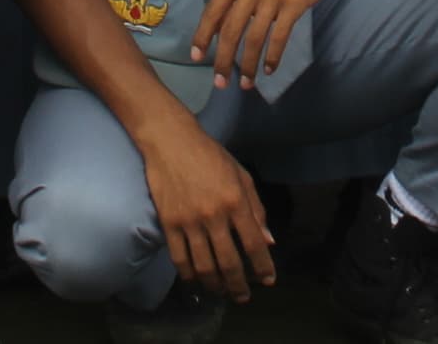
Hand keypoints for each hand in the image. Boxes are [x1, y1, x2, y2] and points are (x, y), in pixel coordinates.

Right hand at [138, 106, 276, 300]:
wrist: (171, 141)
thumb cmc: (210, 156)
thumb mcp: (241, 176)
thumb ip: (256, 209)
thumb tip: (268, 241)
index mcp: (236, 201)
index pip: (254, 243)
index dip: (263, 267)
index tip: (268, 280)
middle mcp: (214, 215)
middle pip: (229, 262)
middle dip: (239, 286)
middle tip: (243, 297)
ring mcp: (189, 221)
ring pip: (204, 266)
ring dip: (215, 286)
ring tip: (221, 292)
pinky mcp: (169, 223)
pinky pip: (179, 258)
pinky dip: (189, 275)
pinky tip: (196, 280)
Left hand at [193, 0, 350, 90]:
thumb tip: (223, 23)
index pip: (213, 10)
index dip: (202, 36)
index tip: (196, 57)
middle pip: (230, 29)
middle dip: (223, 60)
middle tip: (220, 82)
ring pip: (254, 38)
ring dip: (248, 65)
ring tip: (245, 83)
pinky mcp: (294, 4)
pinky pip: (279, 37)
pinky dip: (272, 57)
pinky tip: (269, 69)